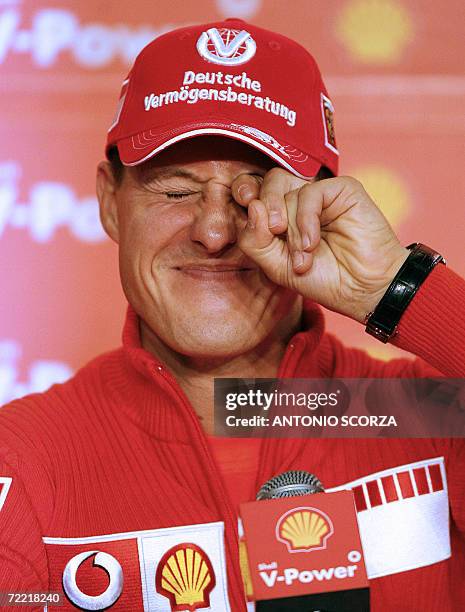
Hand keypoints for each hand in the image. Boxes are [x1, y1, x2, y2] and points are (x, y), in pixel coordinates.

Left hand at [232, 168, 408, 322]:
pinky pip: (310, 192)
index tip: (256, 224)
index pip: (254, 197)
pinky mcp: (342, 190)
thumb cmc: (324, 280)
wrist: (363, 289)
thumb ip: (255, 240)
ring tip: (304, 256)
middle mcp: (299, 202)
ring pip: (288, 195)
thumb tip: (252, 205)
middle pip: (268, 189)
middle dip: (268, 217)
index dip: (249, 205)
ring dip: (292, 231)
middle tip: (277, 236)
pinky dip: (306, 220)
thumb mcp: (276, 267)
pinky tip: (313, 243)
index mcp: (282, 217)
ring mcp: (321, 195)